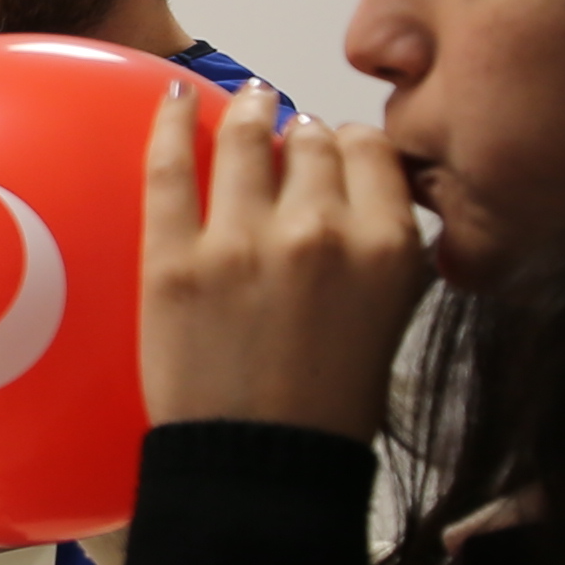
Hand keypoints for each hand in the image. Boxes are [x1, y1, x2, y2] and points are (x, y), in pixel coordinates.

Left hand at [138, 84, 427, 438]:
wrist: (261, 468)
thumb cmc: (331, 407)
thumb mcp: (392, 318)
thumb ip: (385, 249)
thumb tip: (362, 193)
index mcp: (387, 247)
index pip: (374, 152)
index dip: (352, 143)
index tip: (337, 147)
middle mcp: (322, 231)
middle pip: (312, 143)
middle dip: (302, 135)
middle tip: (288, 133)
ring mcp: (243, 241)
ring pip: (248, 141)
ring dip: (248, 113)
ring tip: (246, 100)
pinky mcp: (176, 258)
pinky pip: (172, 167)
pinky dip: (172, 123)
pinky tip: (174, 97)